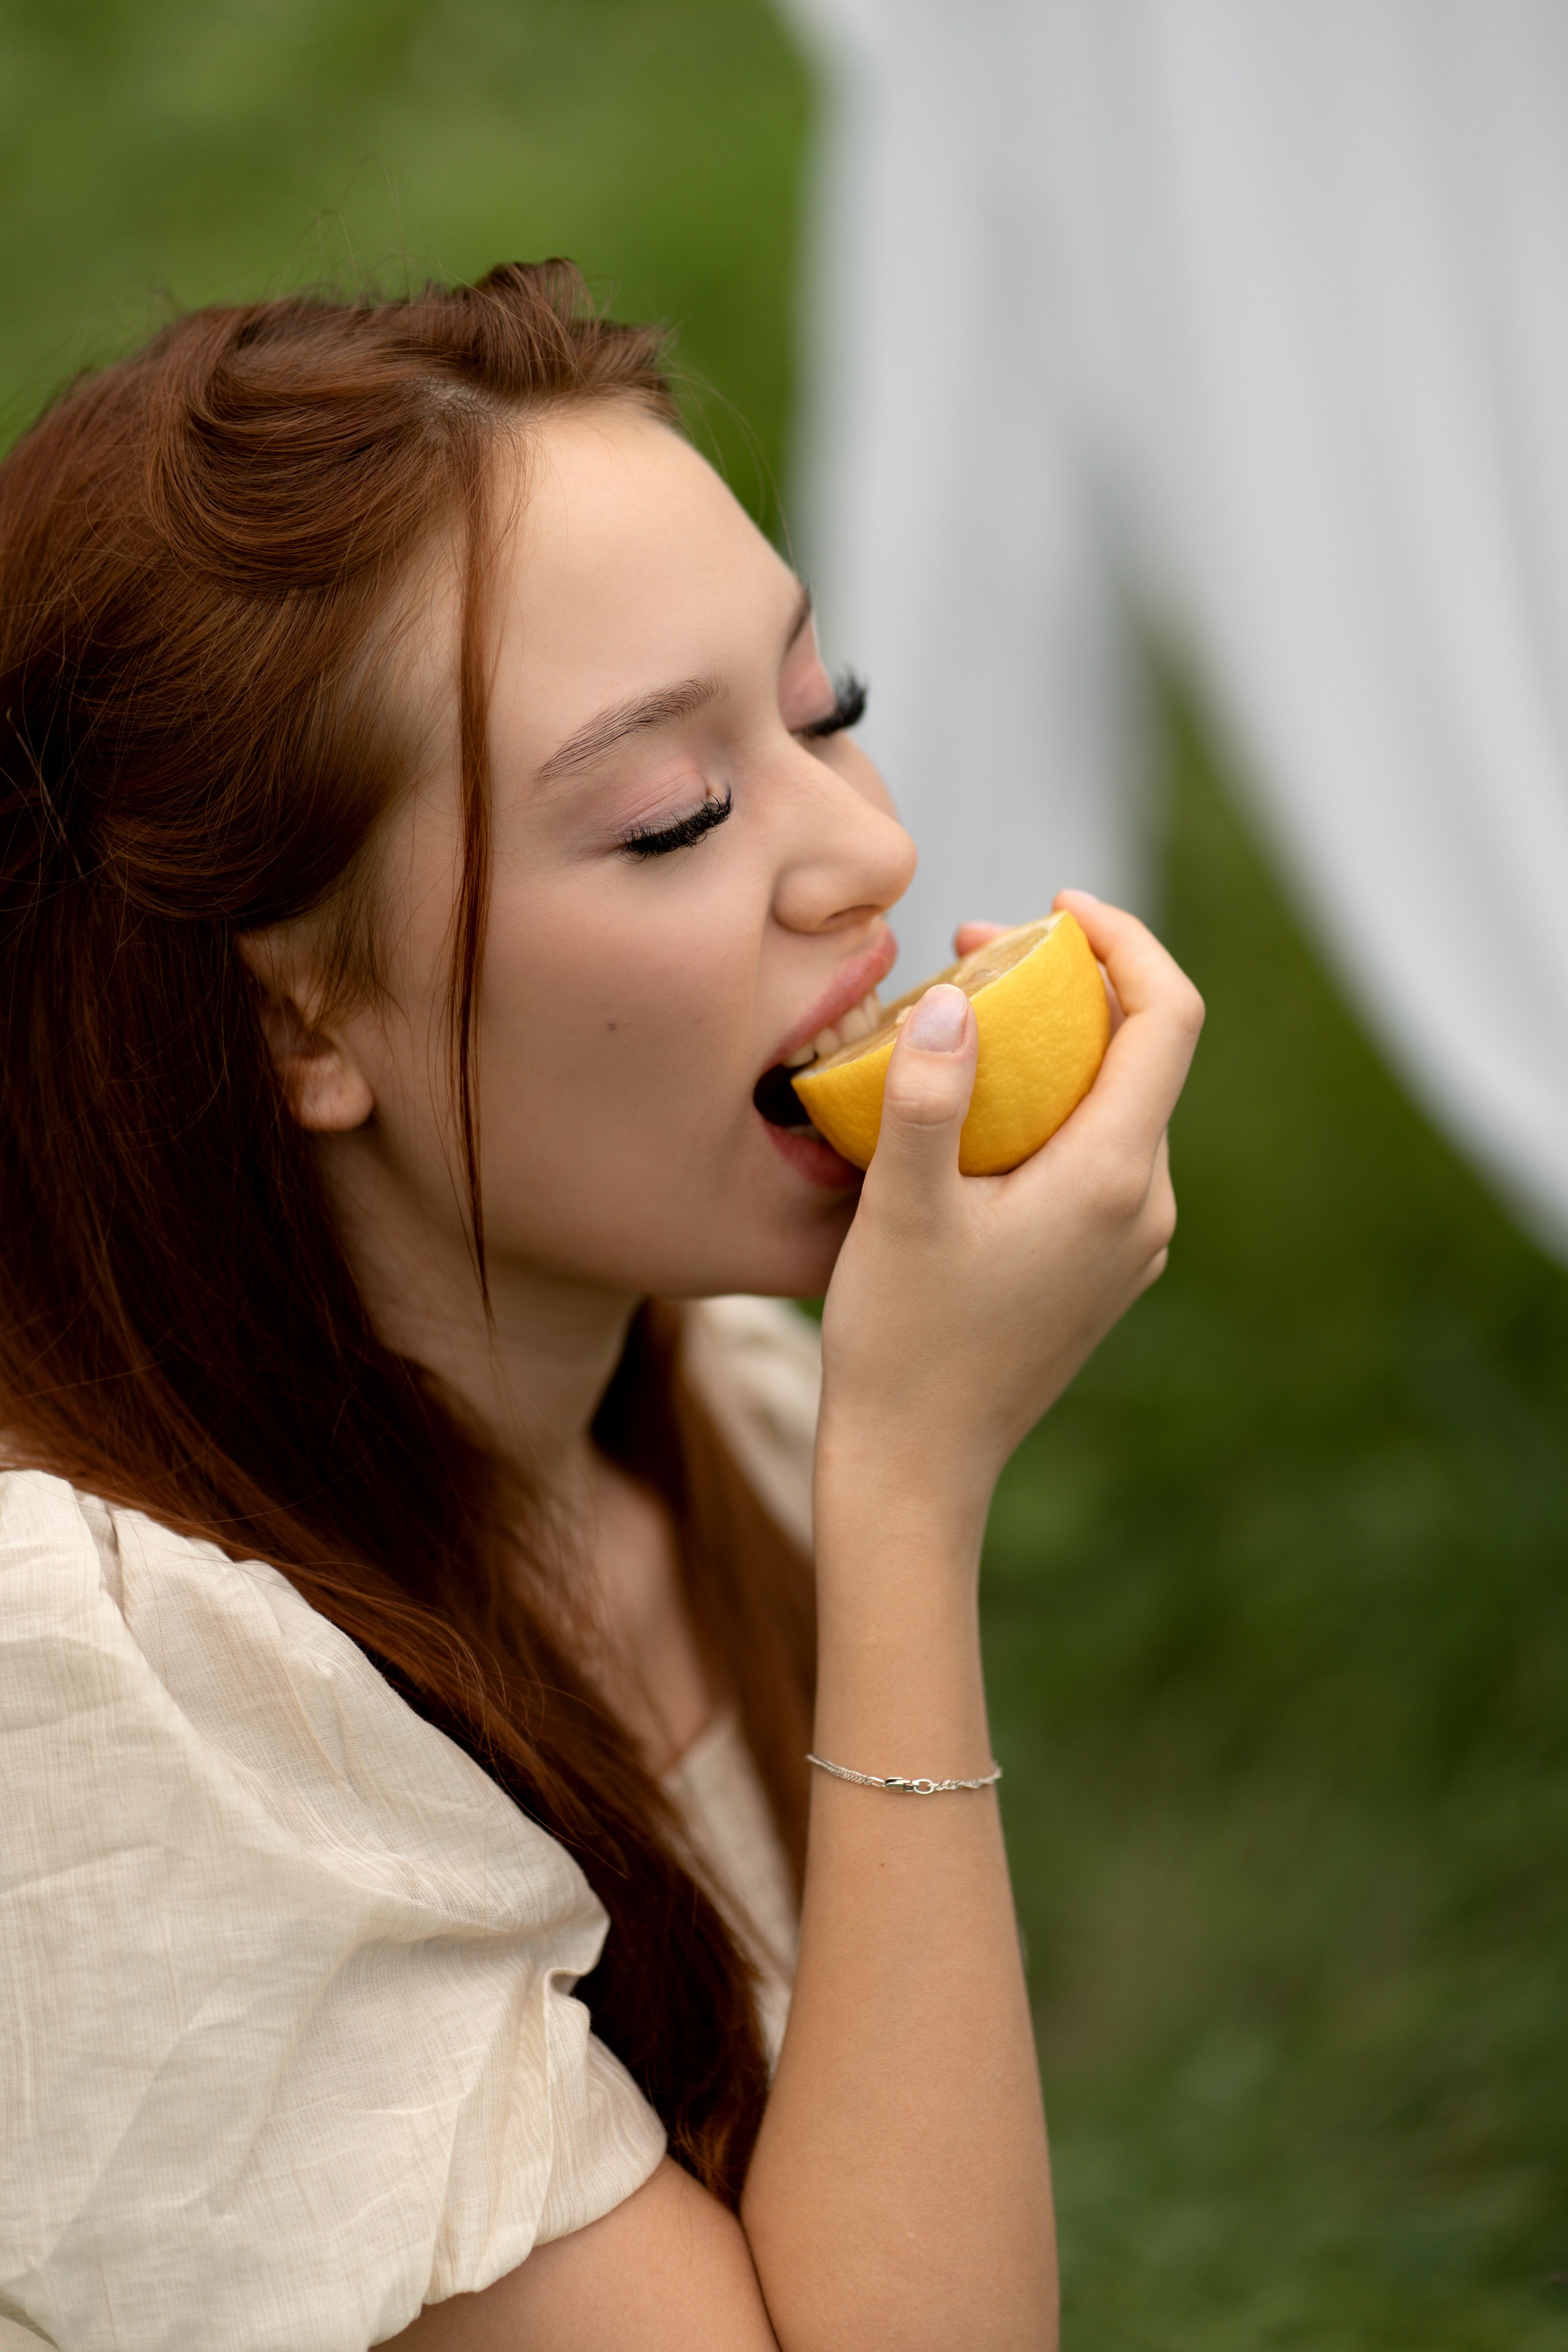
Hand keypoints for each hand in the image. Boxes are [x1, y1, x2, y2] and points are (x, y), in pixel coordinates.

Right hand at [817, 892, 1202, 1540]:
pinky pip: (1098, 1156)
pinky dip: (1052, 1106)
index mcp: (1113, 1178)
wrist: (918, 1467)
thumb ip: (931, 1096)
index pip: (1167, 1018)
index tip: (1053, 909)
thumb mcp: (900, 1208)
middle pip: (1144, 1055)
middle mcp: (1146, 1207)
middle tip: (973, 953)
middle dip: (1074, 984)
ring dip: (1058, 1046)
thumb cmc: (902, 1341)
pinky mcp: (1105, 1269)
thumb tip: (961, 997)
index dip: (1124, 941)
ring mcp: (1132, 1244)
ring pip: (1119, 1105)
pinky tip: (977, 1112)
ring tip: (964, 1023)